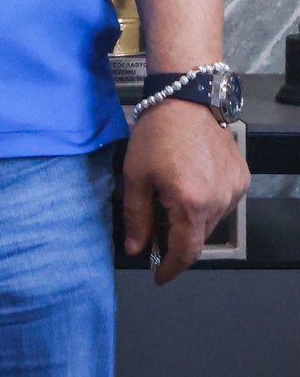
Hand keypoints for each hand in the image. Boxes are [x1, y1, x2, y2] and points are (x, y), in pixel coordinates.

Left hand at [122, 98, 250, 283]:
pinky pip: (223, 202)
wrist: (185, 100)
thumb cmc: (156, 135)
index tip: (159, 277)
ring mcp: (234, 190)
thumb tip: (135, 249)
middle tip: (153, 231)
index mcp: (191, 205)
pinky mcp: (241, 179)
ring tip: (168, 200)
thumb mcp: (135, 176)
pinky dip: (205, 203)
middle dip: (176, 240)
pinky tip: (188, 185)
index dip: (170, 268)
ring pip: (211, 221)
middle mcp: (219, 202)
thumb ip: (136, 216)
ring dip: (191, 221)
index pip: (184, 251)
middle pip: (198, 237)